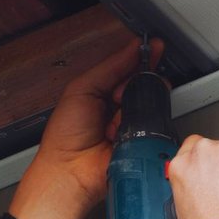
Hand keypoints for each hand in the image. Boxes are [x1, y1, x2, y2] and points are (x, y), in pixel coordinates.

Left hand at [7, 36, 162, 218]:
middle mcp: (116, 108)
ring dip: (132, 105)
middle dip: (135, 82)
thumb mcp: (82, 90)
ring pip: (147, 102)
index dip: (139, 57)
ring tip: (113, 117)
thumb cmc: (65, 135)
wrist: (69, 171)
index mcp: (99, 93)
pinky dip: (138, 123)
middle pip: (140, 83)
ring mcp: (130, 124)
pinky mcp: (141, 140)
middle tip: (120, 93)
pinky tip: (120, 130)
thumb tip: (130, 49)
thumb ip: (109, 68)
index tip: (153, 47)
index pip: (125, 69)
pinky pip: (151, 123)